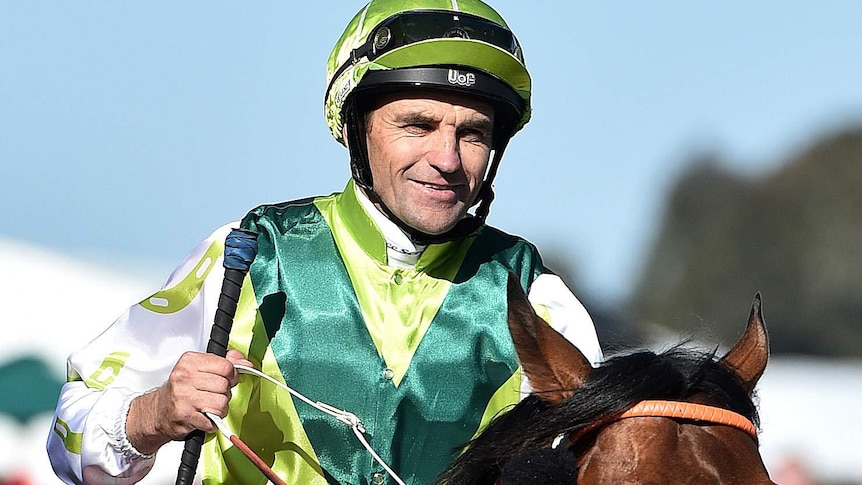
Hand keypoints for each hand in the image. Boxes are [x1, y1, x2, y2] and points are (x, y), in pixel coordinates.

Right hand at [126, 350, 252, 454]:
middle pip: (225, 385)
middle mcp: (184, 377)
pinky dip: (211, 423)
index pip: (226, 366)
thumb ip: (225, 362)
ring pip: (221, 403)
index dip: (232, 376)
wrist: (158, 412)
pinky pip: (212, 420)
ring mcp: (184, 396)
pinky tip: (203, 418)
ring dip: (219, 410)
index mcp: (190, 361)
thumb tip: (245, 363)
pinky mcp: (185, 415)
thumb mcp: (200, 369)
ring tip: (209, 408)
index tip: (227, 380)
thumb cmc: (181, 390)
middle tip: (213, 396)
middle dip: (224, 394)